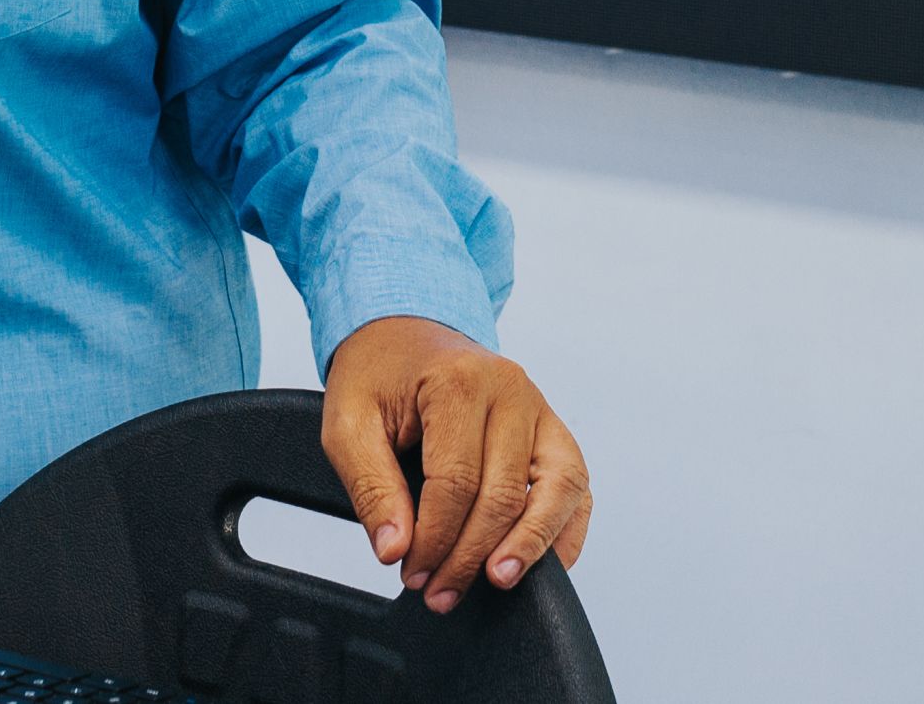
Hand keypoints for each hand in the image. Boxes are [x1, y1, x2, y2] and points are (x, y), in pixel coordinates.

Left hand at [318, 315, 589, 612]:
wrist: (405, 333)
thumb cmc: (378, 377)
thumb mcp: (347, 424)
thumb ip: (370, 487)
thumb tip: (395, 549)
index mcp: (459, 380)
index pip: (456, 482)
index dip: (435, 539)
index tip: (410, 572)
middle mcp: (511, 390)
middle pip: (505, 494)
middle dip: (470, 555)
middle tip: (438, 591)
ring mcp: (540, 408)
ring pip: (557, 490)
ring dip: (528, 548)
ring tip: (495, 582)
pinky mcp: (553, 429)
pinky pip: (576, 485)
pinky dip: (565, 529)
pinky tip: (544, 564)